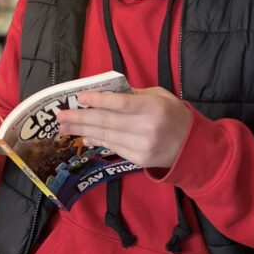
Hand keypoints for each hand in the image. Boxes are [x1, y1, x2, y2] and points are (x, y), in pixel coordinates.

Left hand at [56, 87, 191, 169]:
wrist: (191, 147)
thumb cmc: (172, 114)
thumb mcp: (159, 96)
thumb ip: (133, 94)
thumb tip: (104, 95)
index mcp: (153, 107)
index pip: (120, 103)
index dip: (98, 100)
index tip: (79, 97)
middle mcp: (146, 128)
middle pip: (107, 122)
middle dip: (81, 118)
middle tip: (61, 115)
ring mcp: (142, 146)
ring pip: (106, 136)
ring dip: (82, 131)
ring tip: (65, 126)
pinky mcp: (138, 159)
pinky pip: (112, 148)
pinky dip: (97, 141)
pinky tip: (84, 137)